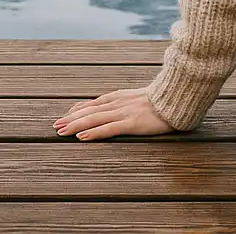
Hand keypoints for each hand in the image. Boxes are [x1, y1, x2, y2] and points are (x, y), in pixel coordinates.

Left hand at [54, 87, 175, 139]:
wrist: (180, 97)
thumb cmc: (164, 100)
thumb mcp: (143, 98)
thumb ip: (127, 102)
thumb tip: (116, 106)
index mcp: (121, 96)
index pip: (94, 103)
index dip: (78, 110)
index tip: (65, 116)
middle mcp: (119, 103)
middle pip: (90, 111)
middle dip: (71, 119)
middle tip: (55, 126)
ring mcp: (125, 113)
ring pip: (95, 119)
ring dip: (76, 125)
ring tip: (61, 132)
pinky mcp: (132, 123)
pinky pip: (109, 128)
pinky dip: (94, 133)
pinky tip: (83, 138)